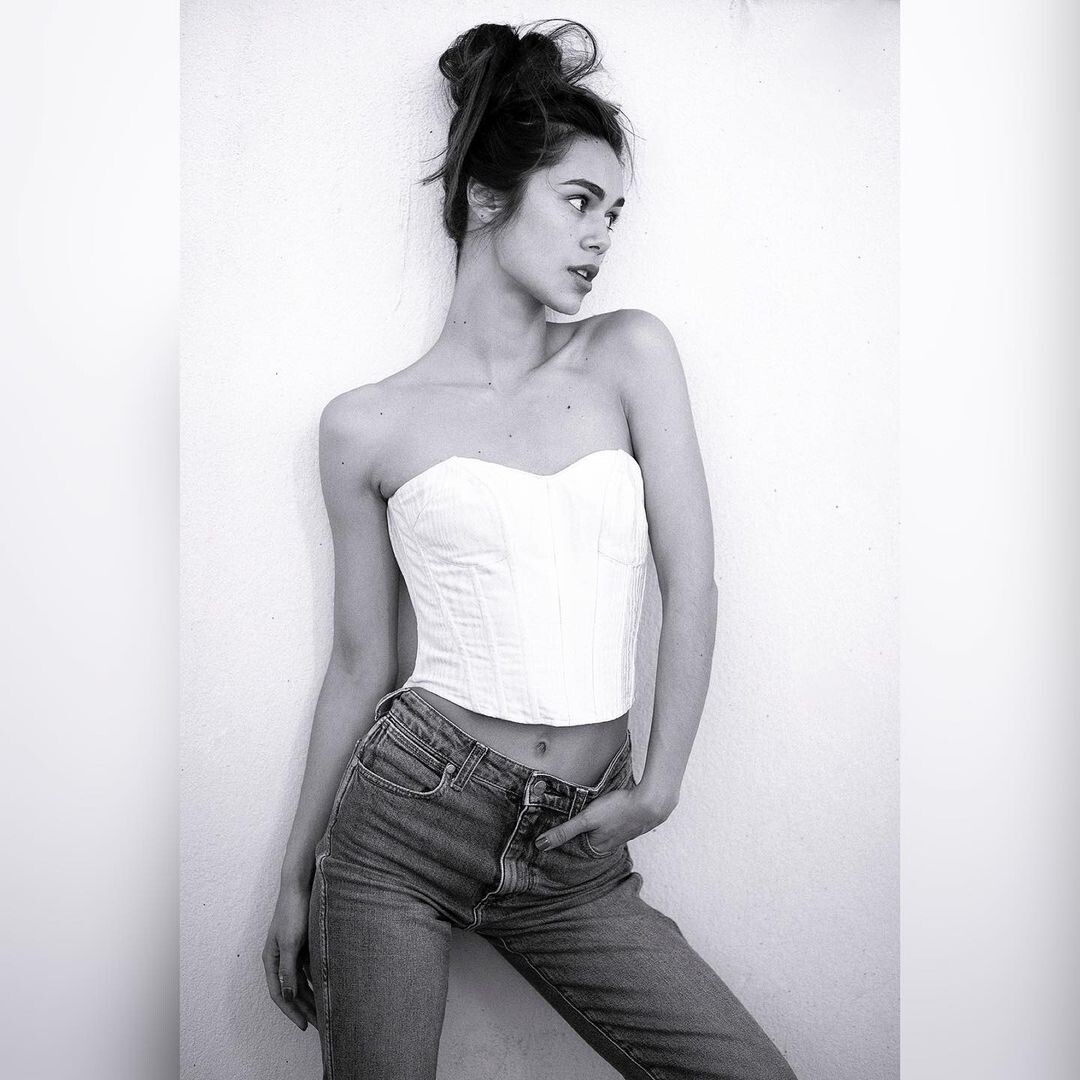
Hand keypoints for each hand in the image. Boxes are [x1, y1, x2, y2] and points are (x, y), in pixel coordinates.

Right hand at [262, 882, 318, 1031]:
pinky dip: (317, 981)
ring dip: (313, 996)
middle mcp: (280, 958)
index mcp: (272, 960)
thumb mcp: (291, 943)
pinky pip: (310, 969)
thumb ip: (288, 970)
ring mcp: (292, 952)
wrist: (302, 885)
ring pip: (302, 981)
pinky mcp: (303, 944)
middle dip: (305, 1009)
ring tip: (327, 1012)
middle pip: (292, 990)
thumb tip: (289, 996)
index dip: (291, 1012)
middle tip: (321, 1025)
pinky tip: (329, 989)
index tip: (305, 1026)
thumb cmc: (294, 911)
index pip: (279, 993)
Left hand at [534, 784, 675, 854]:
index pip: (575, 852)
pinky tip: (605, 817)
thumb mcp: (587, 819)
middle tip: (560, 835)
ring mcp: (622, 835)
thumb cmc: (618, 810)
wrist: (652, 803)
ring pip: (601, 836)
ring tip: (581, 826)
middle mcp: (610, 846)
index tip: (549, 845)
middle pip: (588, 844)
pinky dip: (605, 824)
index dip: (563, 847)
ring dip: (592, 832)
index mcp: (598, 848)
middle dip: (576, 841)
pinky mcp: (630, 824)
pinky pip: (613, 827)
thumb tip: (539, 845)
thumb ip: (564, 831)